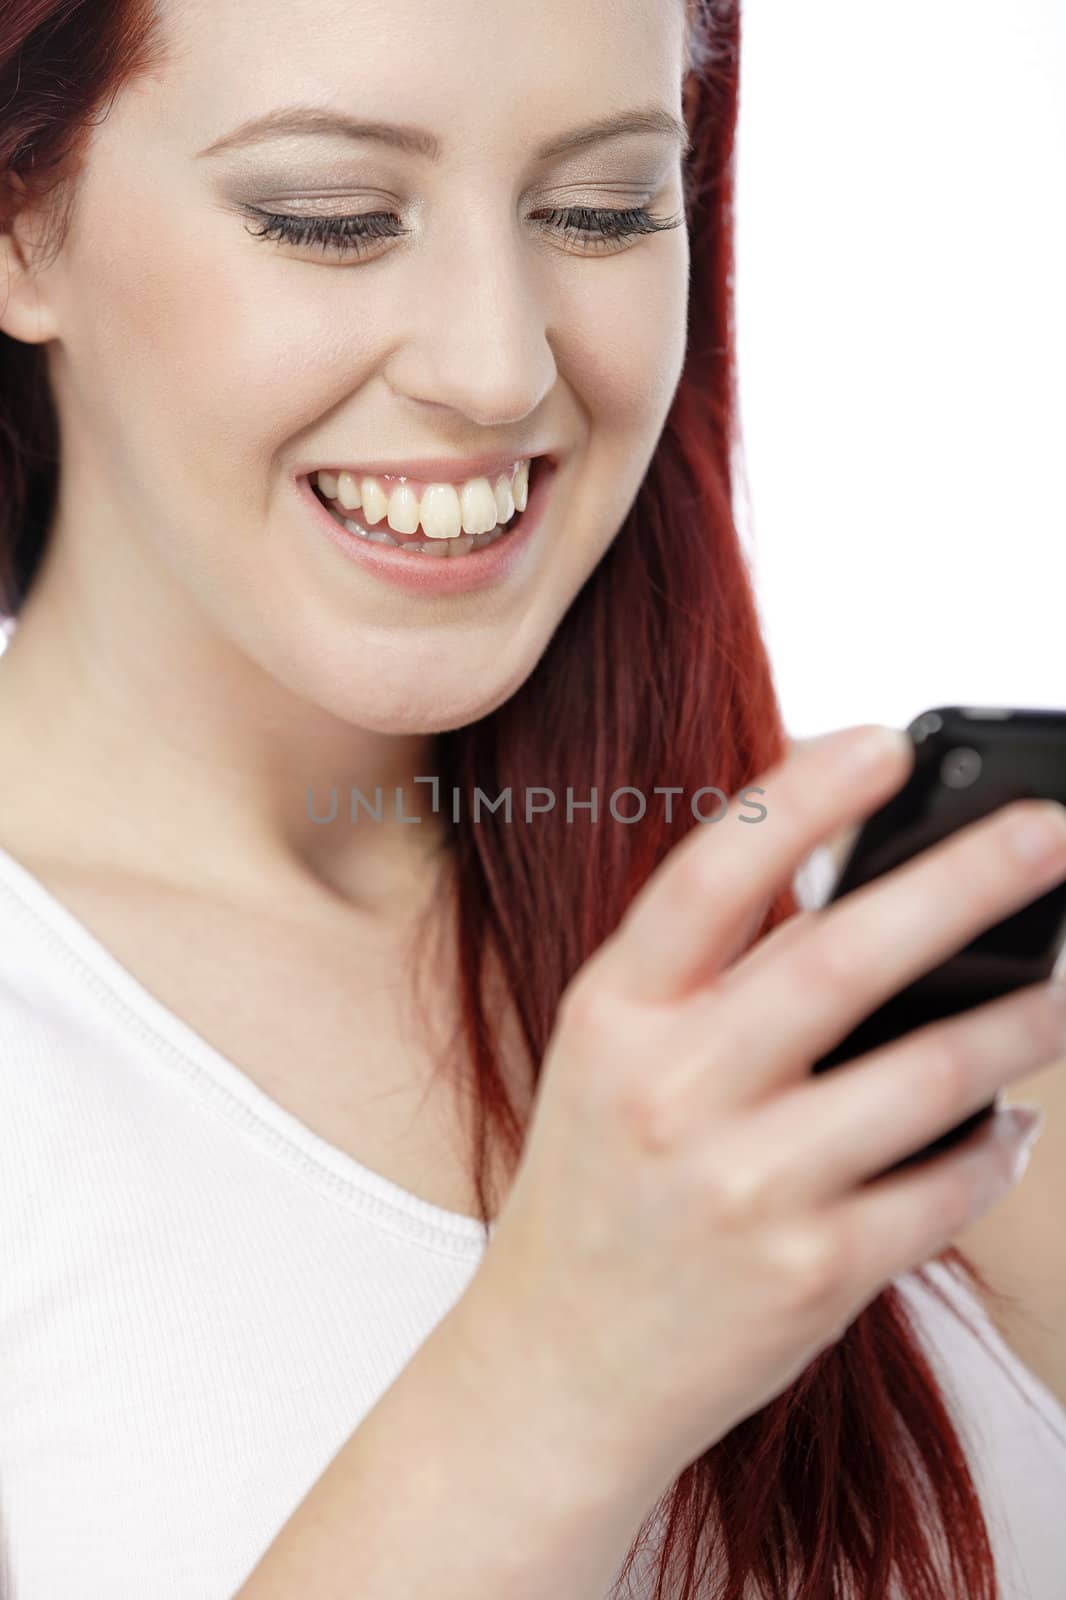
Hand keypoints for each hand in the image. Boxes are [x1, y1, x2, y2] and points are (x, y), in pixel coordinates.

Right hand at [459, 726, 1065, 1498]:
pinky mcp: (810, 1273)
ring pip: (929, 1075)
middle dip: (968, 881)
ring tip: (1059, 989)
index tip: (888, 741)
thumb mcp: (612, 1057)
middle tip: (1048, 833)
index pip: (709, 874)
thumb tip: (861, 889)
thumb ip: (708, 975)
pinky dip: (997, 1147)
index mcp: (614, 1014)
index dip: (802, 796)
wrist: (559, 1362)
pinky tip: (1010, 1123)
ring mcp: (743, 1186)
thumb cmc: (596, 1189)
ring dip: (1020, 1020)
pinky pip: (945, 1189)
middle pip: (843, 957)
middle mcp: (672, 1091)